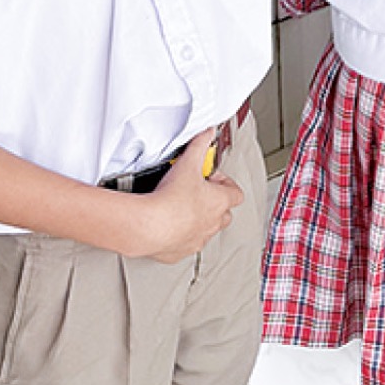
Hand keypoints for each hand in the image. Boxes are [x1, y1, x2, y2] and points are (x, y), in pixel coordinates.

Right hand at [134, 131, 243, 263]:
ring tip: (181, 206)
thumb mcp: (188, 162)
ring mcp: (197, 239)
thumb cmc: (170, 199)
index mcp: (220, 202)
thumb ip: (200, 144)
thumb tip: (207, 132)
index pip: (236, 193)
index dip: (225, 183)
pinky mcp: (180, 251)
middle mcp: (212, 223)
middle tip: (197, 191)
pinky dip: (180, 235)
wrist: (149, 225)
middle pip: (224, 213)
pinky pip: (185, 243)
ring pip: (206, 230)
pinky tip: (168, 223)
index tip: (210, 177)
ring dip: (198, 219)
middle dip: (213, 202)